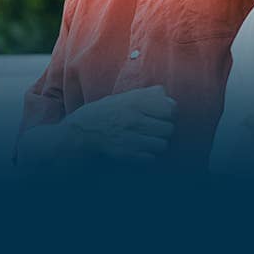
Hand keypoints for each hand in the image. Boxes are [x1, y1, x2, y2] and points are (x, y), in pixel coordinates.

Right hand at [62, 85, 176, 164]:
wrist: (83, 132)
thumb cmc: (107, 113)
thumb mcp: (124, 98)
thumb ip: (146, 95)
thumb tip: (166, 95)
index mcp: (135, 103)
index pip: (170, 109)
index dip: (170, 114)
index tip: (164, 116)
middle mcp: (134, 120)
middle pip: (169, 129)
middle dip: (165, 130)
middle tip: (156, 130)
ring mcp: (130, 138)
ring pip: (162, 145)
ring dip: (158, 144)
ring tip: (149, 141)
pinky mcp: (126, 154)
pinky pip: (151, 158)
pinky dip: (149, 156)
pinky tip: (141, 150)